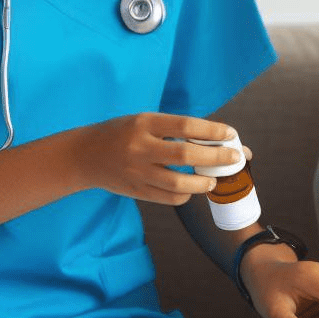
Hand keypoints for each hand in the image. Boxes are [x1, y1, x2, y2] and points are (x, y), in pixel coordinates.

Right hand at [72, 113, 242, 204]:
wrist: (84, 155)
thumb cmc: (122, 133)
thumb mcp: (143, 121)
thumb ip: (173, 129)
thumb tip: (213, 138)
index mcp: (144, 123)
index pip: (185, 125)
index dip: (212, 130)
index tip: (230, 133)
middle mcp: (140, 147)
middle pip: (185, 154)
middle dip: (215, 157)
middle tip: (234, 158)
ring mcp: (137, 171)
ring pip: (177, 182)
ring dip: (202, 182)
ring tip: (213, 180)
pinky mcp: (136, 190)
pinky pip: (167, 197)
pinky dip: (184, 194)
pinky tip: (192, 189)